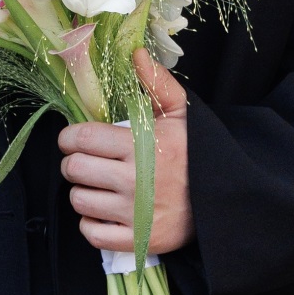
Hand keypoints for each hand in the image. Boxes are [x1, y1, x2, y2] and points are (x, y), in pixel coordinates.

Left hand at [58, 51, 192, 260]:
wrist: (223, 200)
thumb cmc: (195, 154)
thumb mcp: (181, 115)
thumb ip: (157, 83)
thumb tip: (135, 53)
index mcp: (142, 146)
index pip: (81, 139)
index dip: (70, 137)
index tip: (76, 139)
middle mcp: (134, 181)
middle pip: (74, 170)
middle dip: (74, 163)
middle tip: (87, 161)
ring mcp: (134, 214)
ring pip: (79, 200)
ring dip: (83, 192)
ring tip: (99, 186)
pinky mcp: (136, 241)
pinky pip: (91, 233)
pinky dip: (92, 223)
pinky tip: (105, 211)